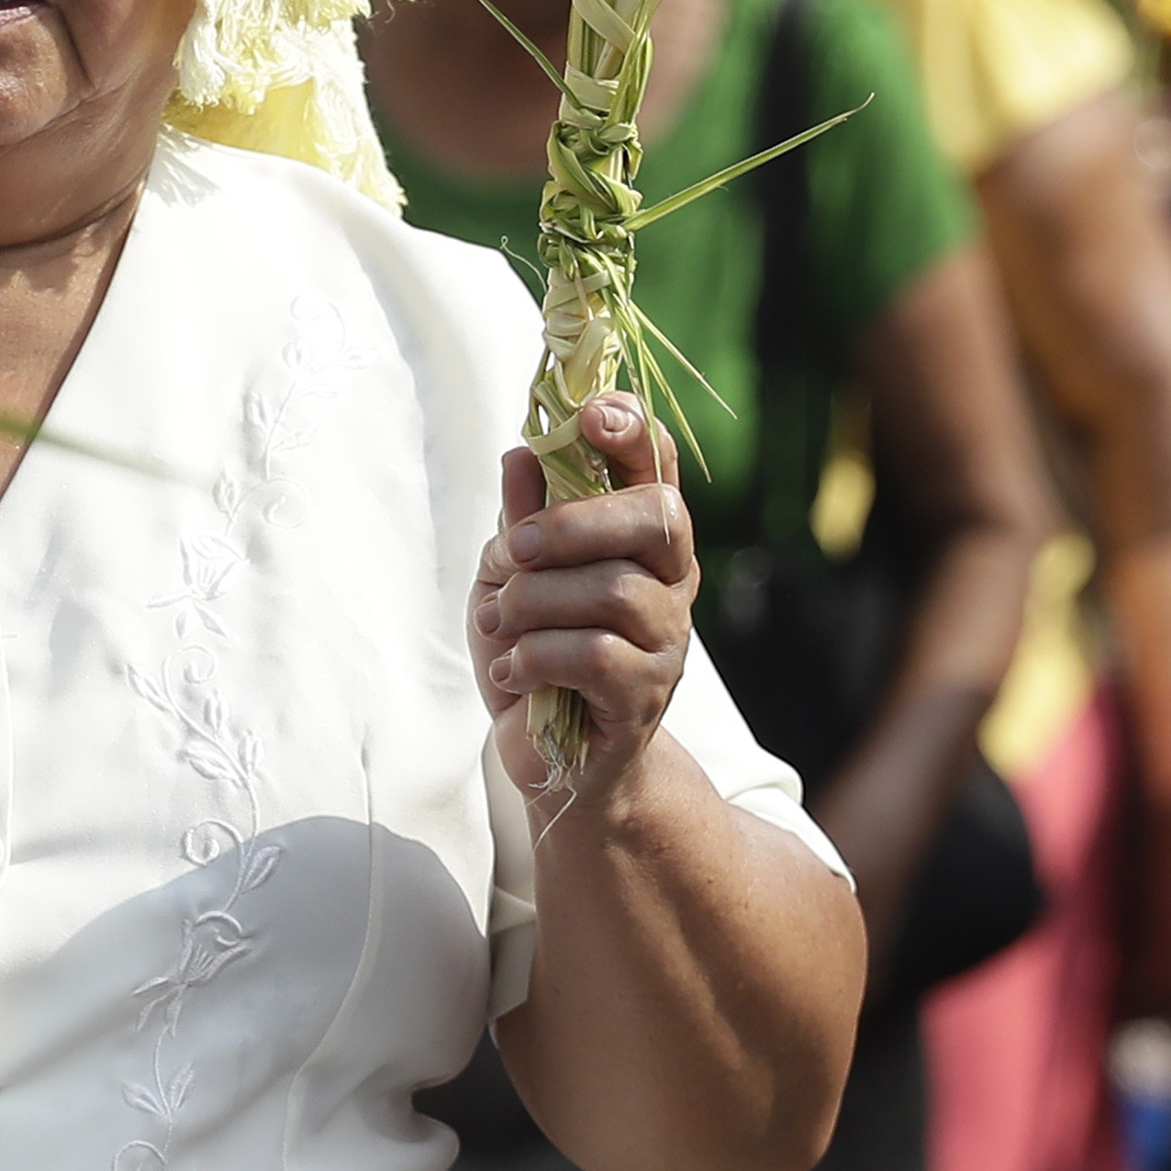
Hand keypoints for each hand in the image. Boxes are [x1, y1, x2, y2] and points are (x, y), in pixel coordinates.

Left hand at [471, 396, 697, 791]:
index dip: (634, 432)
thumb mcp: (508, 578)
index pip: (656, 468)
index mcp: (638, 539)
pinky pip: (597, 655)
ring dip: (536, 602)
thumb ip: (520, 522)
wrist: (546, 756)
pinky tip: (513, 671)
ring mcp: (667, 640)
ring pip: (616, 590)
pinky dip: (536, 656)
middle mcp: (669, 581)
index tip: (592, 413)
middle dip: (574, 522)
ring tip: (501, 625)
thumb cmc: (531, 651)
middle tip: (514, 549)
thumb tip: (521, 455)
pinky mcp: (646, 696)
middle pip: (659, 518)